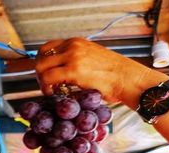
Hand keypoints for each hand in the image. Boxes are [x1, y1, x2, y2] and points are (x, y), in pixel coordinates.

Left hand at [35, 38, 168, 108]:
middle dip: (39, 72)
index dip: (42, 62)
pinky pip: (48, 78)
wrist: (128, 79)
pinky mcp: (73, 70)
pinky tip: (53, 93)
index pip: (46, 47)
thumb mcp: (91, 60)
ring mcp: (72, 56)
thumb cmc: (113, 74)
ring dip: (41, 80)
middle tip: (46, 85)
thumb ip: (74, 61)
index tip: (45, 73)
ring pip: (41, 66)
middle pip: (41, 56)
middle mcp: (72, 46)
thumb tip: (58, 73)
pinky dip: (46, 87)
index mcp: (76, 42)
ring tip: (51, 90)